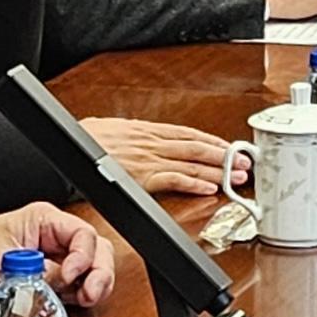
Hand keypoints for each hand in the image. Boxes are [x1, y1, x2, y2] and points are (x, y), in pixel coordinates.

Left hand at [0, 202, 118, 310]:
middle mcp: (54, 237)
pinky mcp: (49, 277)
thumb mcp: (2, 261)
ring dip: (93, 285)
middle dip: (99, 273)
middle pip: (96, 250)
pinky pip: (75, 285)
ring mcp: (54, 257)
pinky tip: (74, 302)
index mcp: (45, 220)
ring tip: (85, 299)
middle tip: (90, 293)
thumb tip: (60, 283)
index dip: (83, 258)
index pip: (83, 235)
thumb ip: (35, 272)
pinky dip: (79, 295)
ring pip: (92, 267)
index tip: (70, 276)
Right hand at [85, 116, 237, 195]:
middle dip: (224, 156)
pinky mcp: (142, 177)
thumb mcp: (117, 129)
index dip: (213, 141)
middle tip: (245, 163)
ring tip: (236, 178)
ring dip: (217, 171)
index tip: (230, 147)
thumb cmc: (90, 138)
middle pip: (197, 148)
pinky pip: (173, 180)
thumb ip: (138, 135)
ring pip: (191, 163)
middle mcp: (154, 143)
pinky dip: (193, 183)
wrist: (72, 147)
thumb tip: (147, 137)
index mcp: (149, 131)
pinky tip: (208, 188)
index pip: (189, 135)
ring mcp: (150, 160)